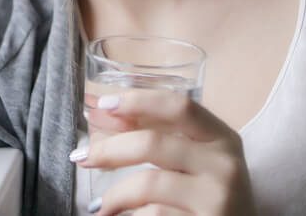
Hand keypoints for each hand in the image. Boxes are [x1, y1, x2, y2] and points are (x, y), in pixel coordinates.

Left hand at [73, 90, 255, 215]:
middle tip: (81, 157)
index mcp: (222, 138)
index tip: (102, 103)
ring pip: (149, 184)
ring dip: (115, 194)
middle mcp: (225, 165)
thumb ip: (156, 133)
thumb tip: (99, 109)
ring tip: (101, 206)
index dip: (138, 101)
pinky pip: (154, 215)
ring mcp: (218, 198)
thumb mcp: (195, 160)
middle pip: (154, 144)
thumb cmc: (210, 194)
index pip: (179, 106)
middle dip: (109, 149)